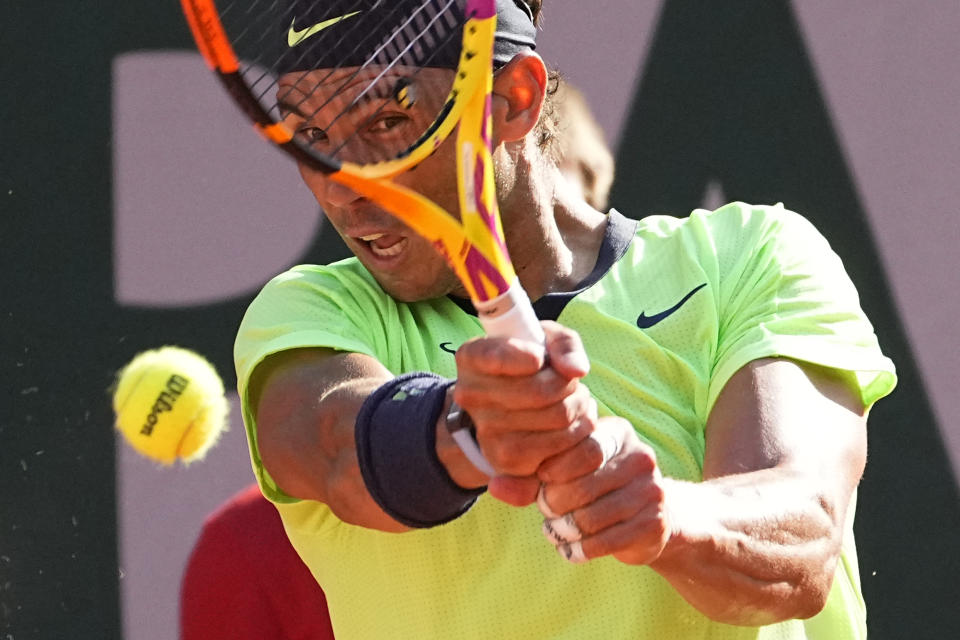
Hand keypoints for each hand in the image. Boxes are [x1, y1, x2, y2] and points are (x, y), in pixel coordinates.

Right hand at [453, 321, 597, 503]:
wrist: (508, 411)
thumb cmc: (531, 365)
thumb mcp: (545, 340)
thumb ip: (564, 344)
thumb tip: (576, 370)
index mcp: (472, 358)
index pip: (495, 357)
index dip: (523, 356)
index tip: (539, 358)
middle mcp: (471, 396)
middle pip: (541, 391)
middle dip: (569, 385)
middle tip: (571, 383)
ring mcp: (486, 432)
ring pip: (558, 418)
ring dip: (579, 407)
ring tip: (574, 402)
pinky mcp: (507, 461)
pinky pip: (562, 447)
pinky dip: (577, 433)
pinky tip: (570, 424)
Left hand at [536, 416, 671, 565]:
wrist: (645, 520)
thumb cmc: (593, 490)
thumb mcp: (561, 477)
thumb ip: (528, 479)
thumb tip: (494, 487)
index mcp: (617, 433)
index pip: (579, 449)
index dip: (553, 471)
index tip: (544, 480)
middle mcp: (640, 457)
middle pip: (582, 485)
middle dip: (554, 505)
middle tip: (548, 511)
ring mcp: (652, 491)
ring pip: (591, 517)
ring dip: (564, 531)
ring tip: (557, 530)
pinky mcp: (654, 524)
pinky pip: (605, 541)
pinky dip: (580, 550)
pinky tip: (573, 548)